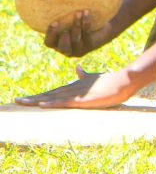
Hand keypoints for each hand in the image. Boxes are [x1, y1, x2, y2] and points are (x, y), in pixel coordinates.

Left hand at [15, 66, 136, 108]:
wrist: (121, 81)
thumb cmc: (110, 81)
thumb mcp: (94, 78)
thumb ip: (84, 74)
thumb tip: (77, 68)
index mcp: (73, 87)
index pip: (52, 92)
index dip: (38, 96)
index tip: (25, 99)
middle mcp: (71, 89)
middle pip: (48, 95)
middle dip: (32, 99)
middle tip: (16, 101)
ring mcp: (76, 94)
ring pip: (52, 98)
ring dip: (36, 101)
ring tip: (22, 103)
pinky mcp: (82, 99)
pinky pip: (64, 102)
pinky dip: (52, 103)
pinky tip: (42, 105)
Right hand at [44, 10, 114, 57]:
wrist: (100, 27)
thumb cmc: (77, 20)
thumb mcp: (66, 18)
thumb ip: (58, 12)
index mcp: (56, 43)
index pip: (49, 42)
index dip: (50, 34)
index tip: (54, 22)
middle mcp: (66, 49)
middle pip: (61, 47)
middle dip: (62, 35)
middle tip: (63, 24)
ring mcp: (79, 49)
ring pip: (75, 40)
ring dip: (76, 25)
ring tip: (78, 13)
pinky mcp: (90, 45)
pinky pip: (87, 34)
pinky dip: (86, 22)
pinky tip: (86, 12)